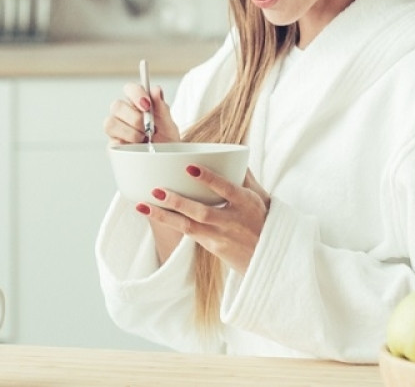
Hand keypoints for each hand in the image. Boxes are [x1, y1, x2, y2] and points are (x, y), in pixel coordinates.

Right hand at [104, 81, 179, 145]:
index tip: (147, 105)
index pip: (129, 88)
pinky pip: (112, 142)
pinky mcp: (112, 145)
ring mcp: (116, 128)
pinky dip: (127, 145)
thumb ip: (162, 107)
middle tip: (149, 128)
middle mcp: (123, 113)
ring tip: (144, 138)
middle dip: (135, 118)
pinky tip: (137, 147)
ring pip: (110, 123)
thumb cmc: (166, 138)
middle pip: (116, 105)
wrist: (166, 159)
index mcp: (136, 102)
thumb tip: (156, 90)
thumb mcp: (168, 123)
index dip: (136, 94)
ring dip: (130, 132)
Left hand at [136, 168, 270, 273]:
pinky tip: (154, 215)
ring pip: (189, 227)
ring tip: (143, 205)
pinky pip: (189, 234)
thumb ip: (246, 177)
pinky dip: (172, 224)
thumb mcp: (262, 197)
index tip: (189, 167)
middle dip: (178, 202)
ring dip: (164, 216)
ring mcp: (221, 237)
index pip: (226, 189)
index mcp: (246, 203)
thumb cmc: (265, 221)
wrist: (271, 258)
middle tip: (156, 190)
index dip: (208, 179)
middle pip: (202, 212)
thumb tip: (234, 157)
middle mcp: (232, 221)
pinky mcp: (213, 248)